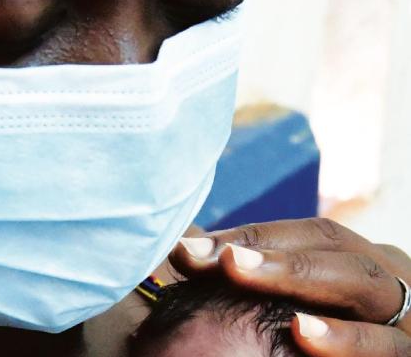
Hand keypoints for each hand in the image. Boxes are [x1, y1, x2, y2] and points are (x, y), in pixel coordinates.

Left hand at [169, 218, 410, 354]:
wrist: (367, 353)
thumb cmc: (322, 322)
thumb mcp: (288, 291)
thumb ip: (243, 268)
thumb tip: (186, 246)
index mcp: (349, 252)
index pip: (298, 230)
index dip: (244, 235)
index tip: (188, 249)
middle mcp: (380, 268)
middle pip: (326, 242)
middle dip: (265, 248)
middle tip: (212, 254)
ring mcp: (400, 308)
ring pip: (357, 280)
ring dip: (296, 275)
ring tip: (238, 271)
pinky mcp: (407, 351)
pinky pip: (385, 344)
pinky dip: (344, 337)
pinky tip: (301, 333)